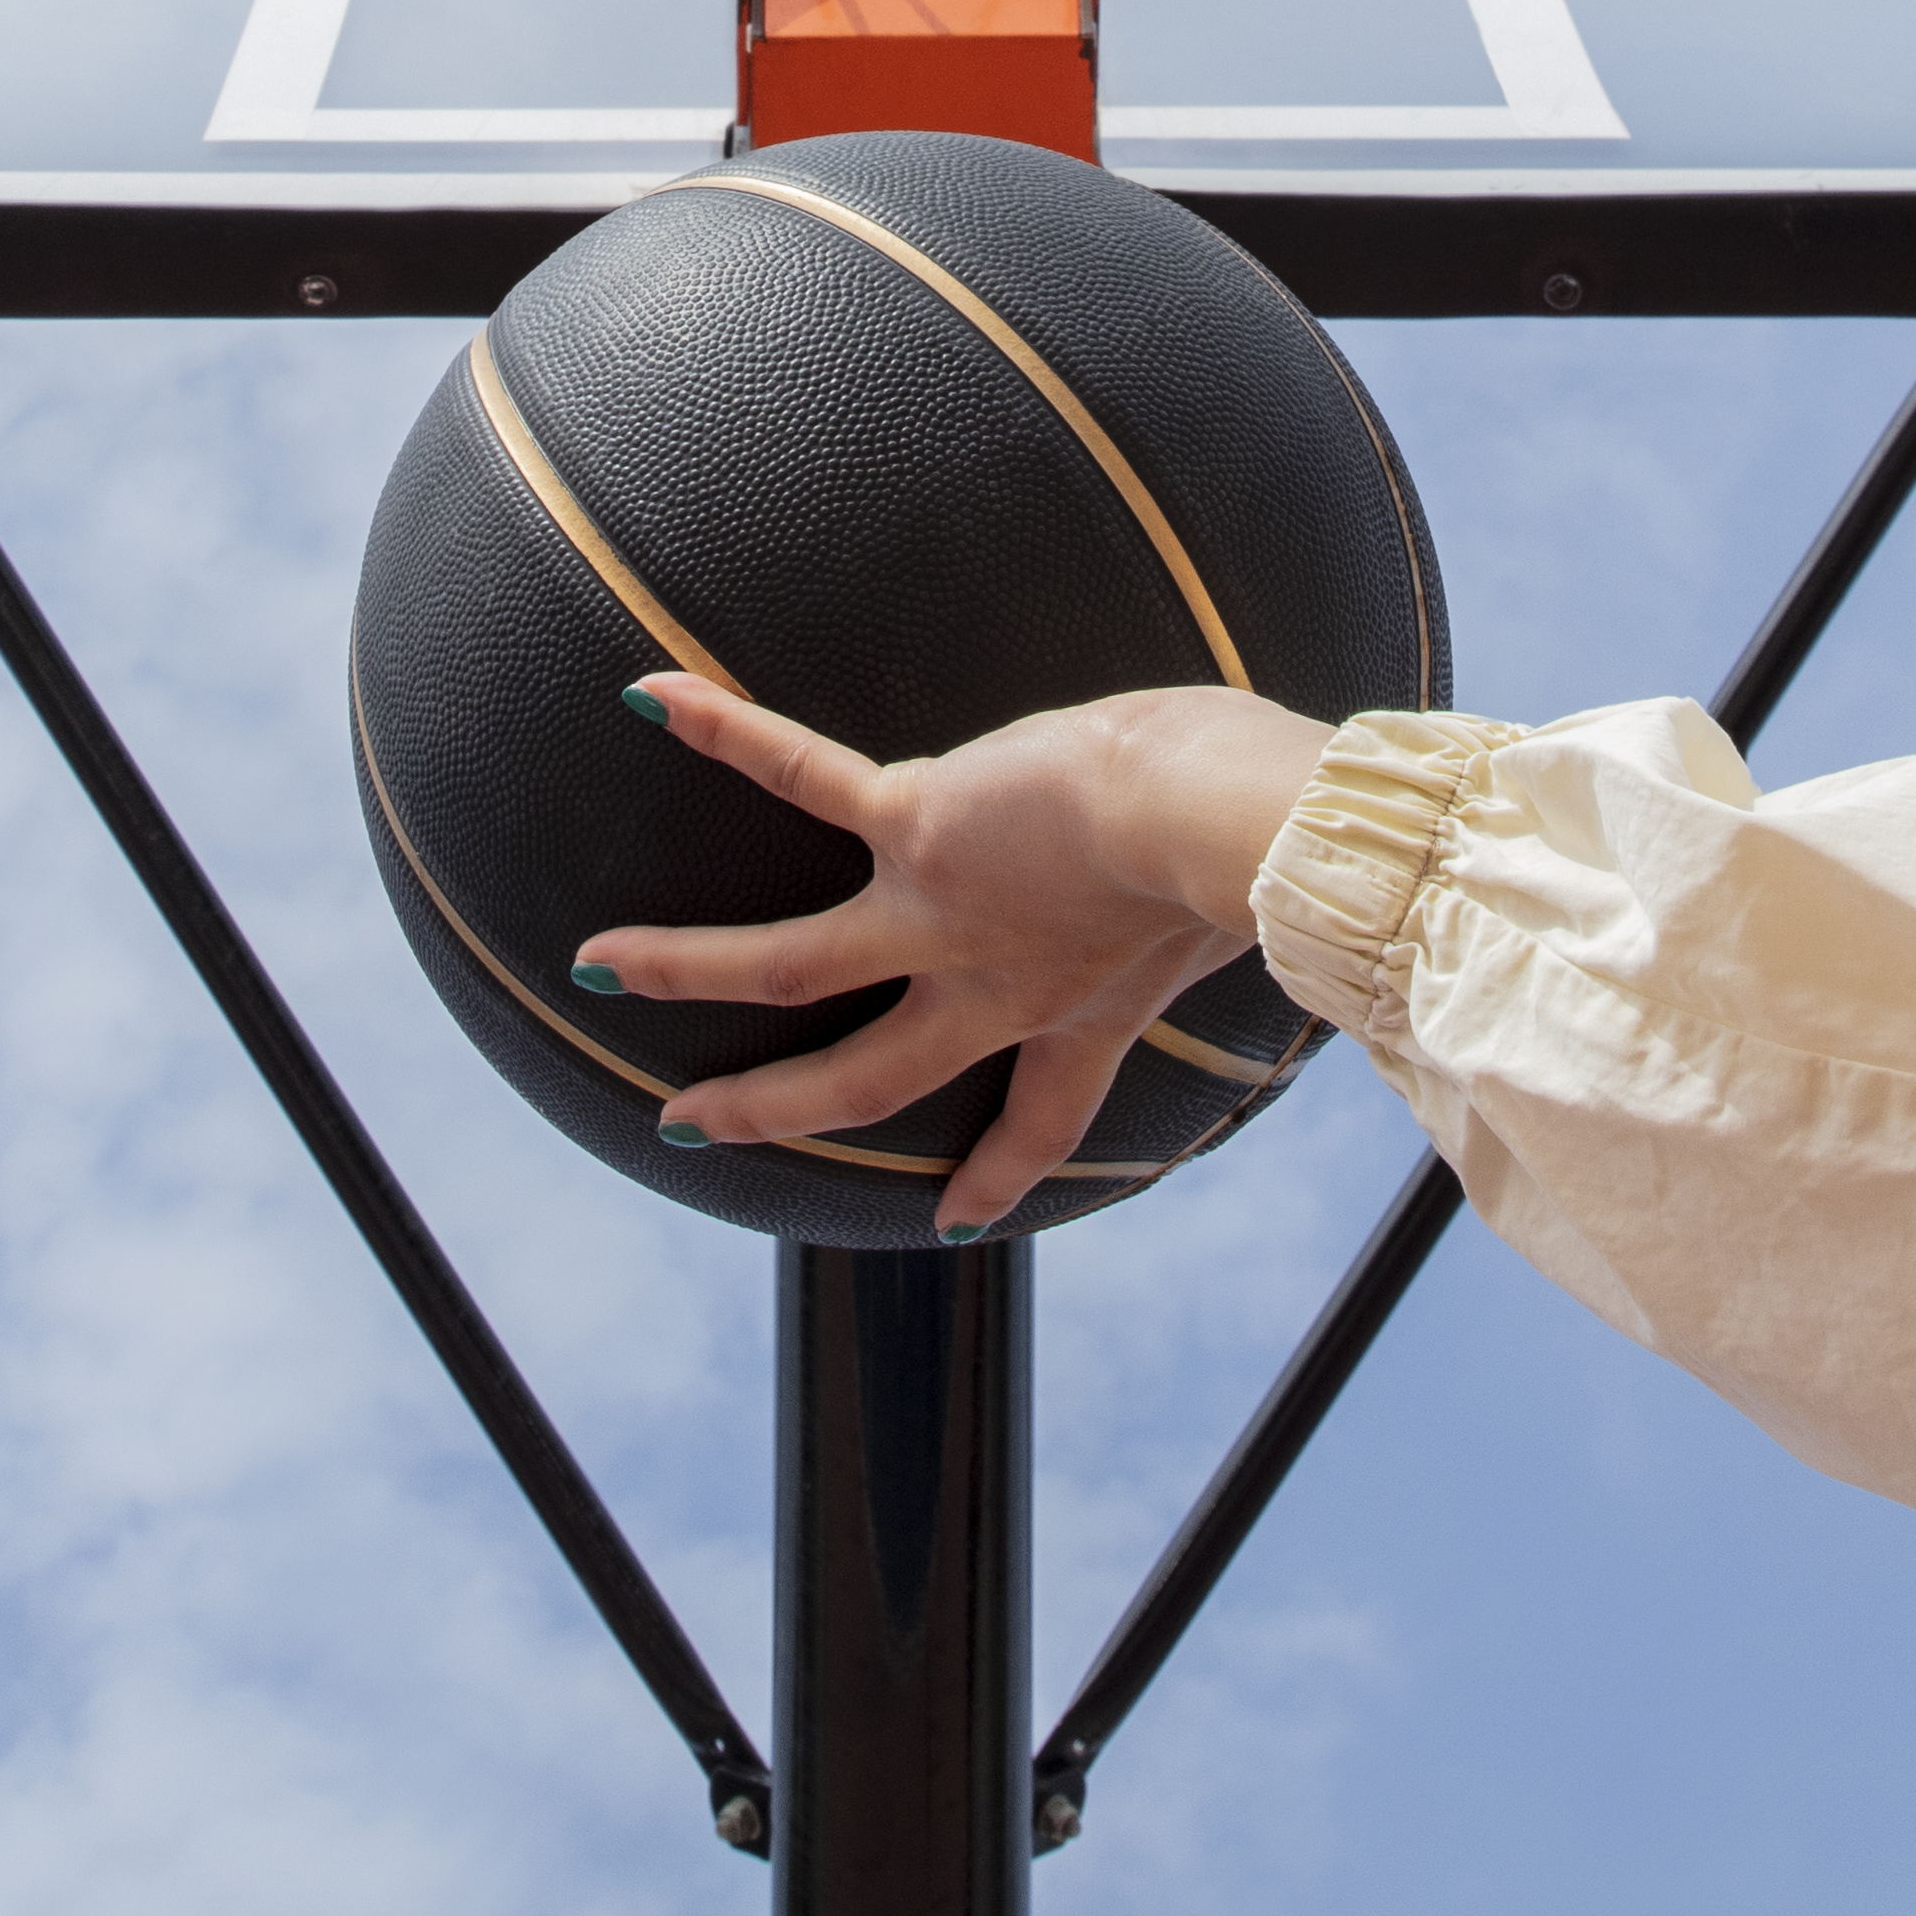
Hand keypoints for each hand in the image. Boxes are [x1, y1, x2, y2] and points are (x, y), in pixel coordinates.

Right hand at [578, 680, 1339, 1243]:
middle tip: (693, 1124)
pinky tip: (653, 694)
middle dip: (771, 1107)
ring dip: (686, 965)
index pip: (1040, 1118)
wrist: (1212, 819)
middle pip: (863, 1076)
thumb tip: (1318, 874)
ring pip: (787, 963)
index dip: (995, 1176)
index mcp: (1080, 1009)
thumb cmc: (1247, 831)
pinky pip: (803, 772)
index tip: (960, 1220)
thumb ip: (1243, 898)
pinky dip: (727, 731)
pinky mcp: (916, 823)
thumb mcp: (1240, 896)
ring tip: (598, 968)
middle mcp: (991, 983)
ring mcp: (937, 915)